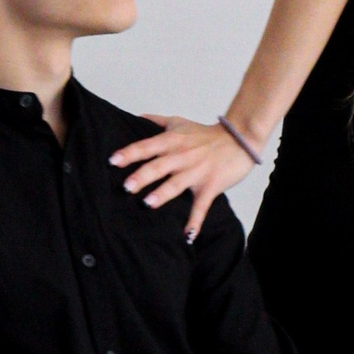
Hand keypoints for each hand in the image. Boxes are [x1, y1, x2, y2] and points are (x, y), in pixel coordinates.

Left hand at [109, 116, 257, 241]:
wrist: (240, 140)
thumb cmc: (207, 135)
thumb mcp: (180, 122)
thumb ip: (156, 121)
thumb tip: (136, 118)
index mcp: (173, 141)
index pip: (147, 146)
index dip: (130, 153)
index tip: (113, 161)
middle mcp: (182, 156)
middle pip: (159, 166)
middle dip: (143, 176)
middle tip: (126, 187)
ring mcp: (197, 172)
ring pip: (177, 183)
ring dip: (163, 194)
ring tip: (148, 203)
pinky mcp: (211, 186)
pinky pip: (202, 206)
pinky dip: (195, 220)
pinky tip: (188, 235)